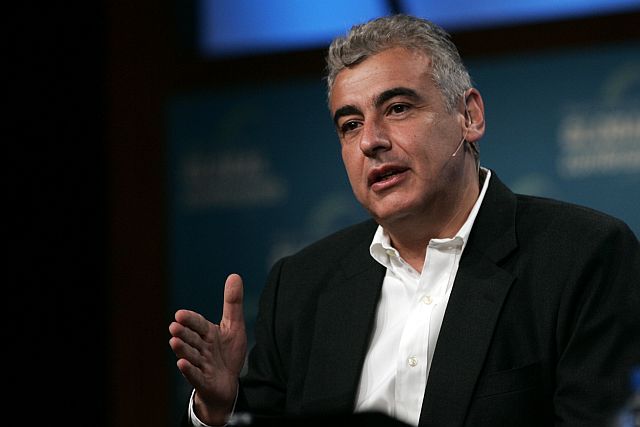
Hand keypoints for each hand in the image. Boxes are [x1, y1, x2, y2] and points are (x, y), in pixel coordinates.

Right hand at [169, 273, 247, 424]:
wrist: (229, 384)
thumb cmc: (228, 353)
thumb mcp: (234, 326)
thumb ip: (232, 303)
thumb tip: (234, 275)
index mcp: (207, 334)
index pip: (198, 324)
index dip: (190, 320)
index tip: (180, 314)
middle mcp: (201, 348)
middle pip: (192, 339)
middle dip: (184, 333)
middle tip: (174, 326)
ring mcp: (201, 365)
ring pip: (191, 356)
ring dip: (183, 349)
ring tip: (174, 341)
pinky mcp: (204, 381)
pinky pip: (195, 375)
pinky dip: (189, 371)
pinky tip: (181, 364)